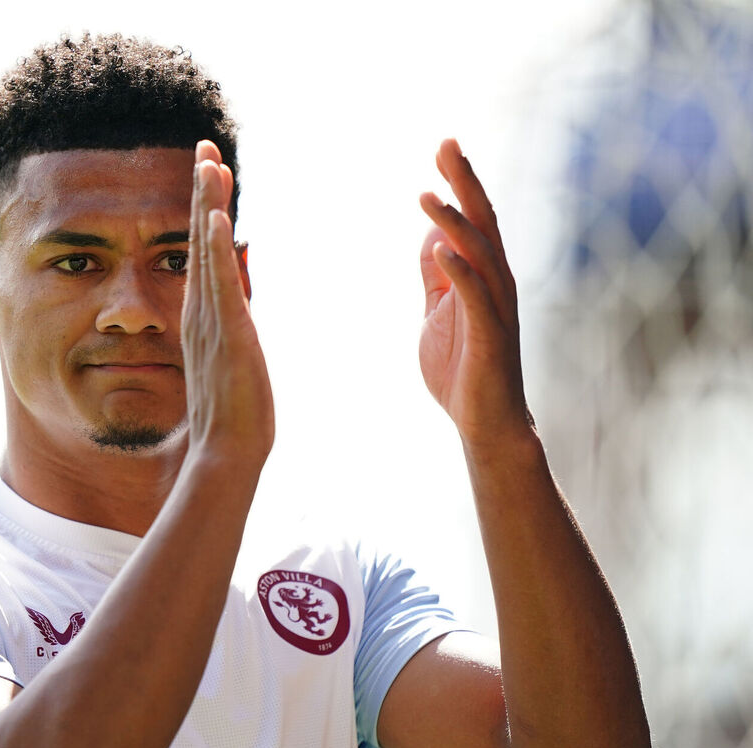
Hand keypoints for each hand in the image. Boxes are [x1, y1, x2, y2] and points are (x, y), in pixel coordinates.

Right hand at [181, 141, 273, 467]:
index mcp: (205, 318)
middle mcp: (202, 312)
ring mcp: (211, 320)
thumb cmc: (231, 419)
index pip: (205, 253)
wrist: (225, 453)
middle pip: (201, 239)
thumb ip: (231, 331)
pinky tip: (214, 215)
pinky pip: (220, 282)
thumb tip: (236, 308)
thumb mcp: (233, 363)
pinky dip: (213, 246)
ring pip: (207, 251)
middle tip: (206, 148)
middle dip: (204, 192)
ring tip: (209, 162)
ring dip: (208, 204)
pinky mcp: (227, 333)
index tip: (211, 174)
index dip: (206, 212)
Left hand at [418, 139, 530, 454]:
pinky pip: (475, 297)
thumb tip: (432, 241)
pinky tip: (440, 249)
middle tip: (446, 145)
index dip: (460, 183)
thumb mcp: (438, 313)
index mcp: (484, 276)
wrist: (484, 422)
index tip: (445, 146)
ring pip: (480, 254)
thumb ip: (436, 278)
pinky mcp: (489, 335)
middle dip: (464, 183)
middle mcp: (497, 284)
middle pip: (483, 223)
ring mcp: (496, 309)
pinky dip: (459, 271)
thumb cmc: (462, 369)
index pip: (474, 219)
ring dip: (454, 224)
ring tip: (429, 196)